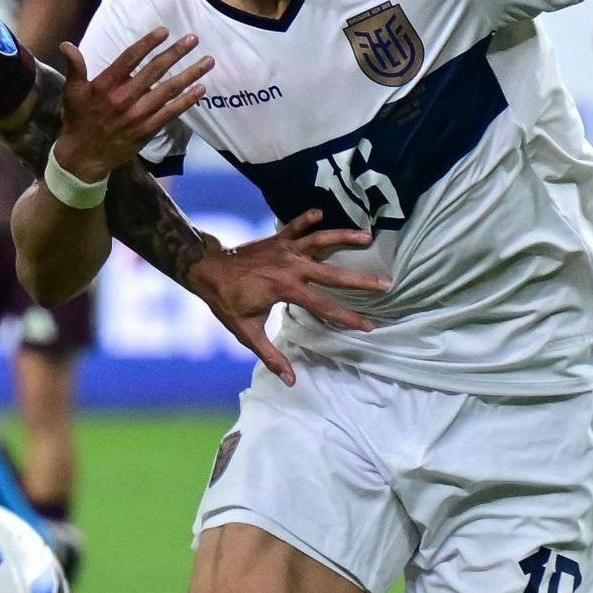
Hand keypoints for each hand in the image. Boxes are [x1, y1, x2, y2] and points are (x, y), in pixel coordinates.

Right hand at [52, 28, 213, 182]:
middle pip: (155, 70)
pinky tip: (201, 89)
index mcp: (106, 85)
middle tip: (193, 39)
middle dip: (176, 53)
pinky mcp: (147, 130)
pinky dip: (187, 101)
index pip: (131, 58)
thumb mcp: (72, 92)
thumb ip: (75, 67)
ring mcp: (137, 115)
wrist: (83, 157)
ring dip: (190, 74)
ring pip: (168, 90)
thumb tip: (67, 45)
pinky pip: (171, 113)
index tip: (165, 31)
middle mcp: (124, 98)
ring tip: (208, 62)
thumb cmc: (79, 120)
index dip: (148, 43)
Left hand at [183, 210, 386, 385]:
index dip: (347, 317)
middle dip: (361, 279)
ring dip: (344, 236)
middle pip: (333, 273)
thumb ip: (271, 355)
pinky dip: (308, 218)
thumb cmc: (226, 302)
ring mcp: (285, 249)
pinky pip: (296, 226)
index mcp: (286, 289)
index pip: (324, 306)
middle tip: (386, 282)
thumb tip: (290, 380)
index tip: (368, 326)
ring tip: (368, 235)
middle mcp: (291, 266)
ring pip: (321, 240)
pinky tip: (321, 213)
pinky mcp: (277, 239)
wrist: (205, 269)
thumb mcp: (247, 332)